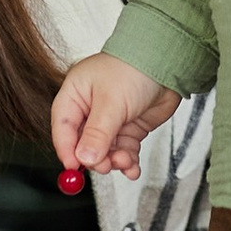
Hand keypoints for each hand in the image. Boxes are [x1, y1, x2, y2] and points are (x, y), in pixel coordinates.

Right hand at [51, 50, 180, 181]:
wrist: (167, 62)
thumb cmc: (134, 68)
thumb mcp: (112, 102)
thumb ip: (97, 133)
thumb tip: (84, 159)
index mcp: (75, 94)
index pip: (63, 127)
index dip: (66, 149)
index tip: (74, 167)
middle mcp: (90, 108)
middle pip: (83, 144)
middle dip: (95, 158)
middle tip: (107, 165)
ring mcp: (110, 120)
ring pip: (105, 151)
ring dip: (114, 161)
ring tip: (126, 161)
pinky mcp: (129, 128)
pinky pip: (123, 151)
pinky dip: (128, 162)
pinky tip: (133, 168)